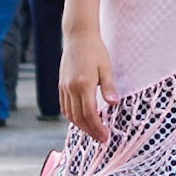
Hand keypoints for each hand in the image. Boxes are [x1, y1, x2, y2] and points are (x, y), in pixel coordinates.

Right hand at [59, 27, 116, 142]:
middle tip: (101, 138)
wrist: (78, 37)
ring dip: (81, 126)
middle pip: (78, 118)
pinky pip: (64, 106)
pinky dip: (72, 116)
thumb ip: (109, 87)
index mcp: (84, 84)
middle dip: (90, 131)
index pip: (89, 114)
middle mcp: (71, 88)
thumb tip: (114, 103)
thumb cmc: (96, 50)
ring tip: (93, 132)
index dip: (97, 128)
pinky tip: (81, 120)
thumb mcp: (106, 67)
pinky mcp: (61, 85)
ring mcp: (64, 87)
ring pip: (70, 114)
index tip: (105, 136)